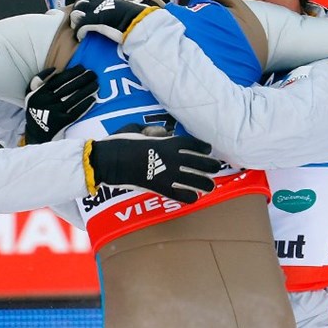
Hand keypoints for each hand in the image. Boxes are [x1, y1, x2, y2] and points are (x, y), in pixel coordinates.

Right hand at [23, 66, 98, 143]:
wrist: (35, 132)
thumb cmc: (35, 109)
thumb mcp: (30, 93)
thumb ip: (38, 80)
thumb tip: (54, 69)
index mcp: (40, 93)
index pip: (58, 80)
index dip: (71, 73)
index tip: (82, 67)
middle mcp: (47, 102)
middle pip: (68, 88)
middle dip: (82, 79)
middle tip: (93, 73)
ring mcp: (55, 113)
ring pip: (73, 99)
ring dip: (86, 91)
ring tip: (96, 84)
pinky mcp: (62, 123)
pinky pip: (76, 112)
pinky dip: (84, 105)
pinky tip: (92, 99)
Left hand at [70, 0, 159, 42]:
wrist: (138, 23)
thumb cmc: (140, 17)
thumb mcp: (135, 8)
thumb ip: (132, 6)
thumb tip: (141, 6)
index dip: (92, 0)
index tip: (92, 9)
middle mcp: (101, 1)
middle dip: (80, 8)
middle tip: (80, 19)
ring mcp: (96, 11)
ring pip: (77, 11)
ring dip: (76, 20)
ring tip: (78, 28)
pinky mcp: (92, 21)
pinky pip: (80, 26)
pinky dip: (79, 32)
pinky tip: (81, 38)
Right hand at [87, 131, 220, 203]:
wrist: (110, 160)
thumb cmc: (121, 141)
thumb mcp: (137, 129)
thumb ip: (153, 131)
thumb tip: (163, 133)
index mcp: (168, 143)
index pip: (192, 144)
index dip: (203, 147)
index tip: (208, 150)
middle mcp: (172, 158)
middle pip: (199, 162)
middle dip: (210, 165)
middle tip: (216, 168)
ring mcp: (167, 174)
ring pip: (194, 180)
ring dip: (204, 183)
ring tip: (210, 186)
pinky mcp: (159, 187)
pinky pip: (178, 194)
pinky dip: (187, 197)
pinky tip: (193, 199)